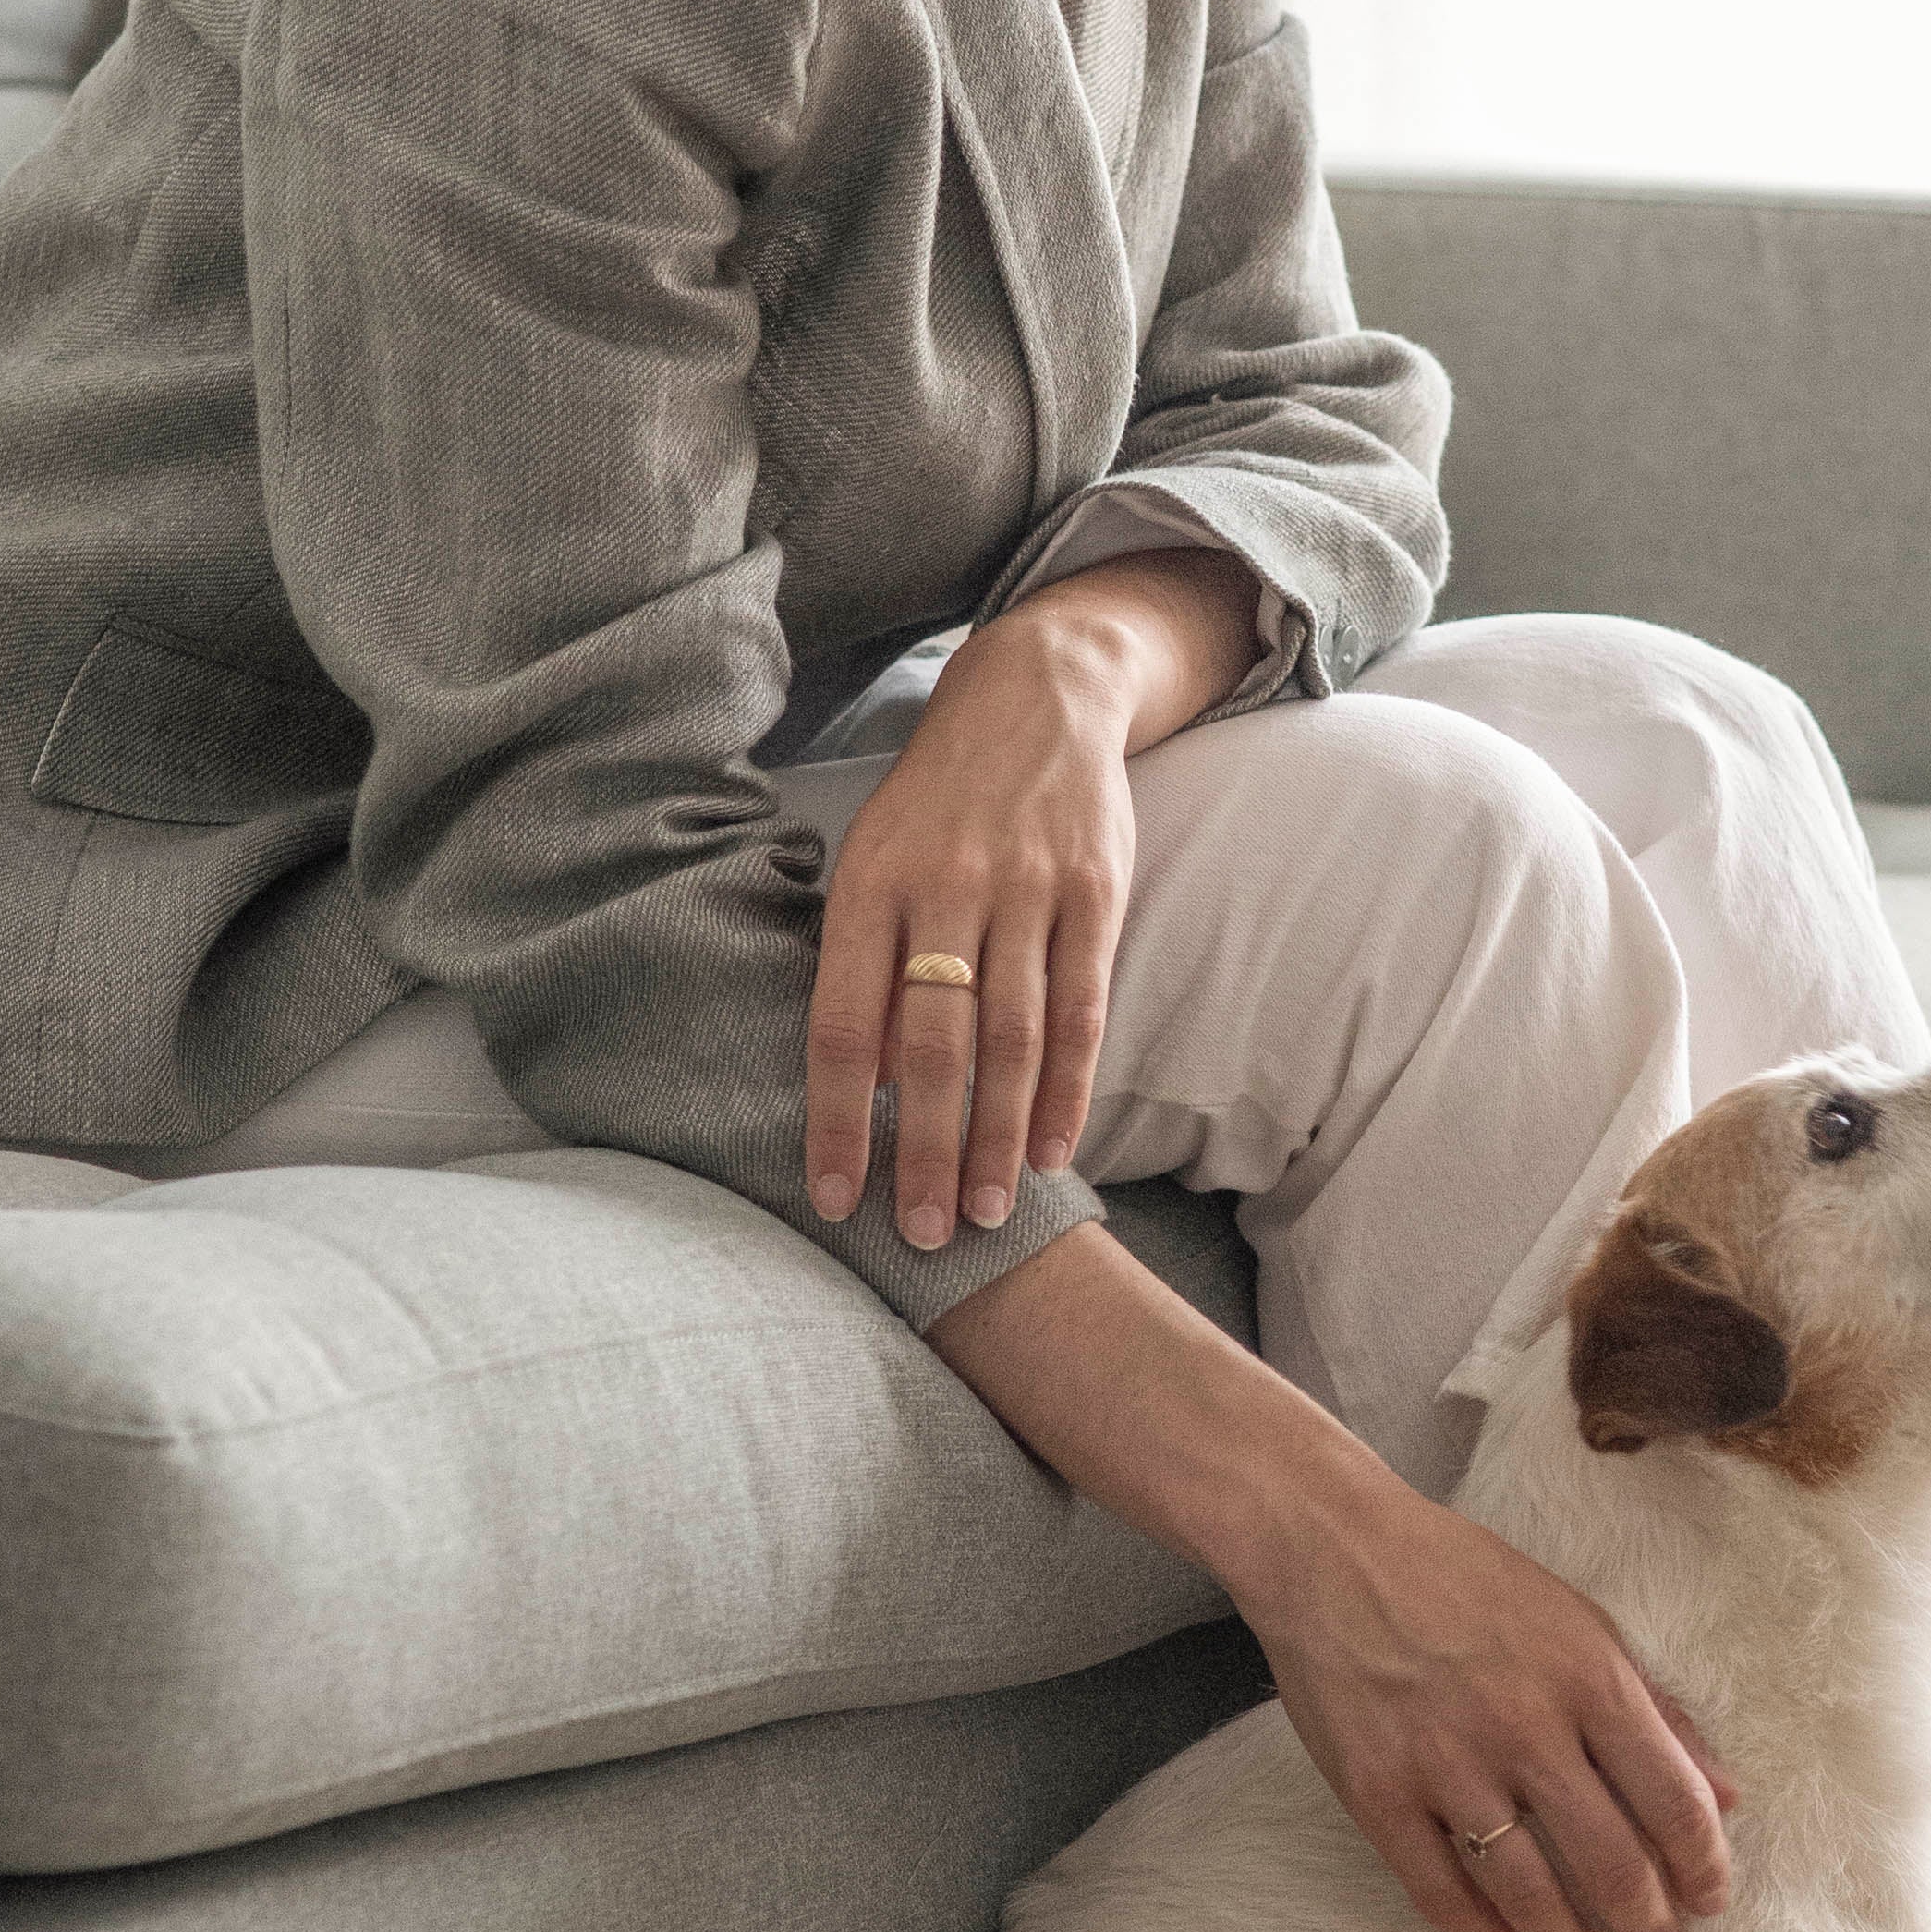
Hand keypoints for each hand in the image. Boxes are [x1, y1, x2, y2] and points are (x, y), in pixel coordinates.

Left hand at [804, 551, 1257, 1248]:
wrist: (1036, 694)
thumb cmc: (937, 804)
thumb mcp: (875, 863)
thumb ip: (867, 968)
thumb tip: (869, 1086)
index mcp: (868, 885)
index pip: (840, 1025)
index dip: (836, 1120)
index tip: (834, 1198)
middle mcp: (945, 887)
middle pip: (932, 1046)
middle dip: (925, 1152)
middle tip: (923, 1236)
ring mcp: (1026, 889)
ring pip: (1012, 1039)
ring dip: (997, 1138)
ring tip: (986, 1212)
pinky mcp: (1096, 892)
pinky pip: (1082, 1009)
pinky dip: (1066, 1089)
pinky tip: (1051, 1149)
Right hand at [927, 1220, 1741, 1931]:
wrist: (1333, 1549)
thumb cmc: (1466, 1578)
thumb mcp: (1579, 1620)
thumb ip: (1657, 1708)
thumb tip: (1726, 1794)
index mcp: (1589, 1676)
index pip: (1674, 1801)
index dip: (1703, 1868)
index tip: (1709, 1902)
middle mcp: (1526, 1725)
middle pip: (1611, 1862)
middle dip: (1647, 1927)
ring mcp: (1447, 1764)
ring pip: (1528, 1893)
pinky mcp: (1378, 1793)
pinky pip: (1438, 1891)